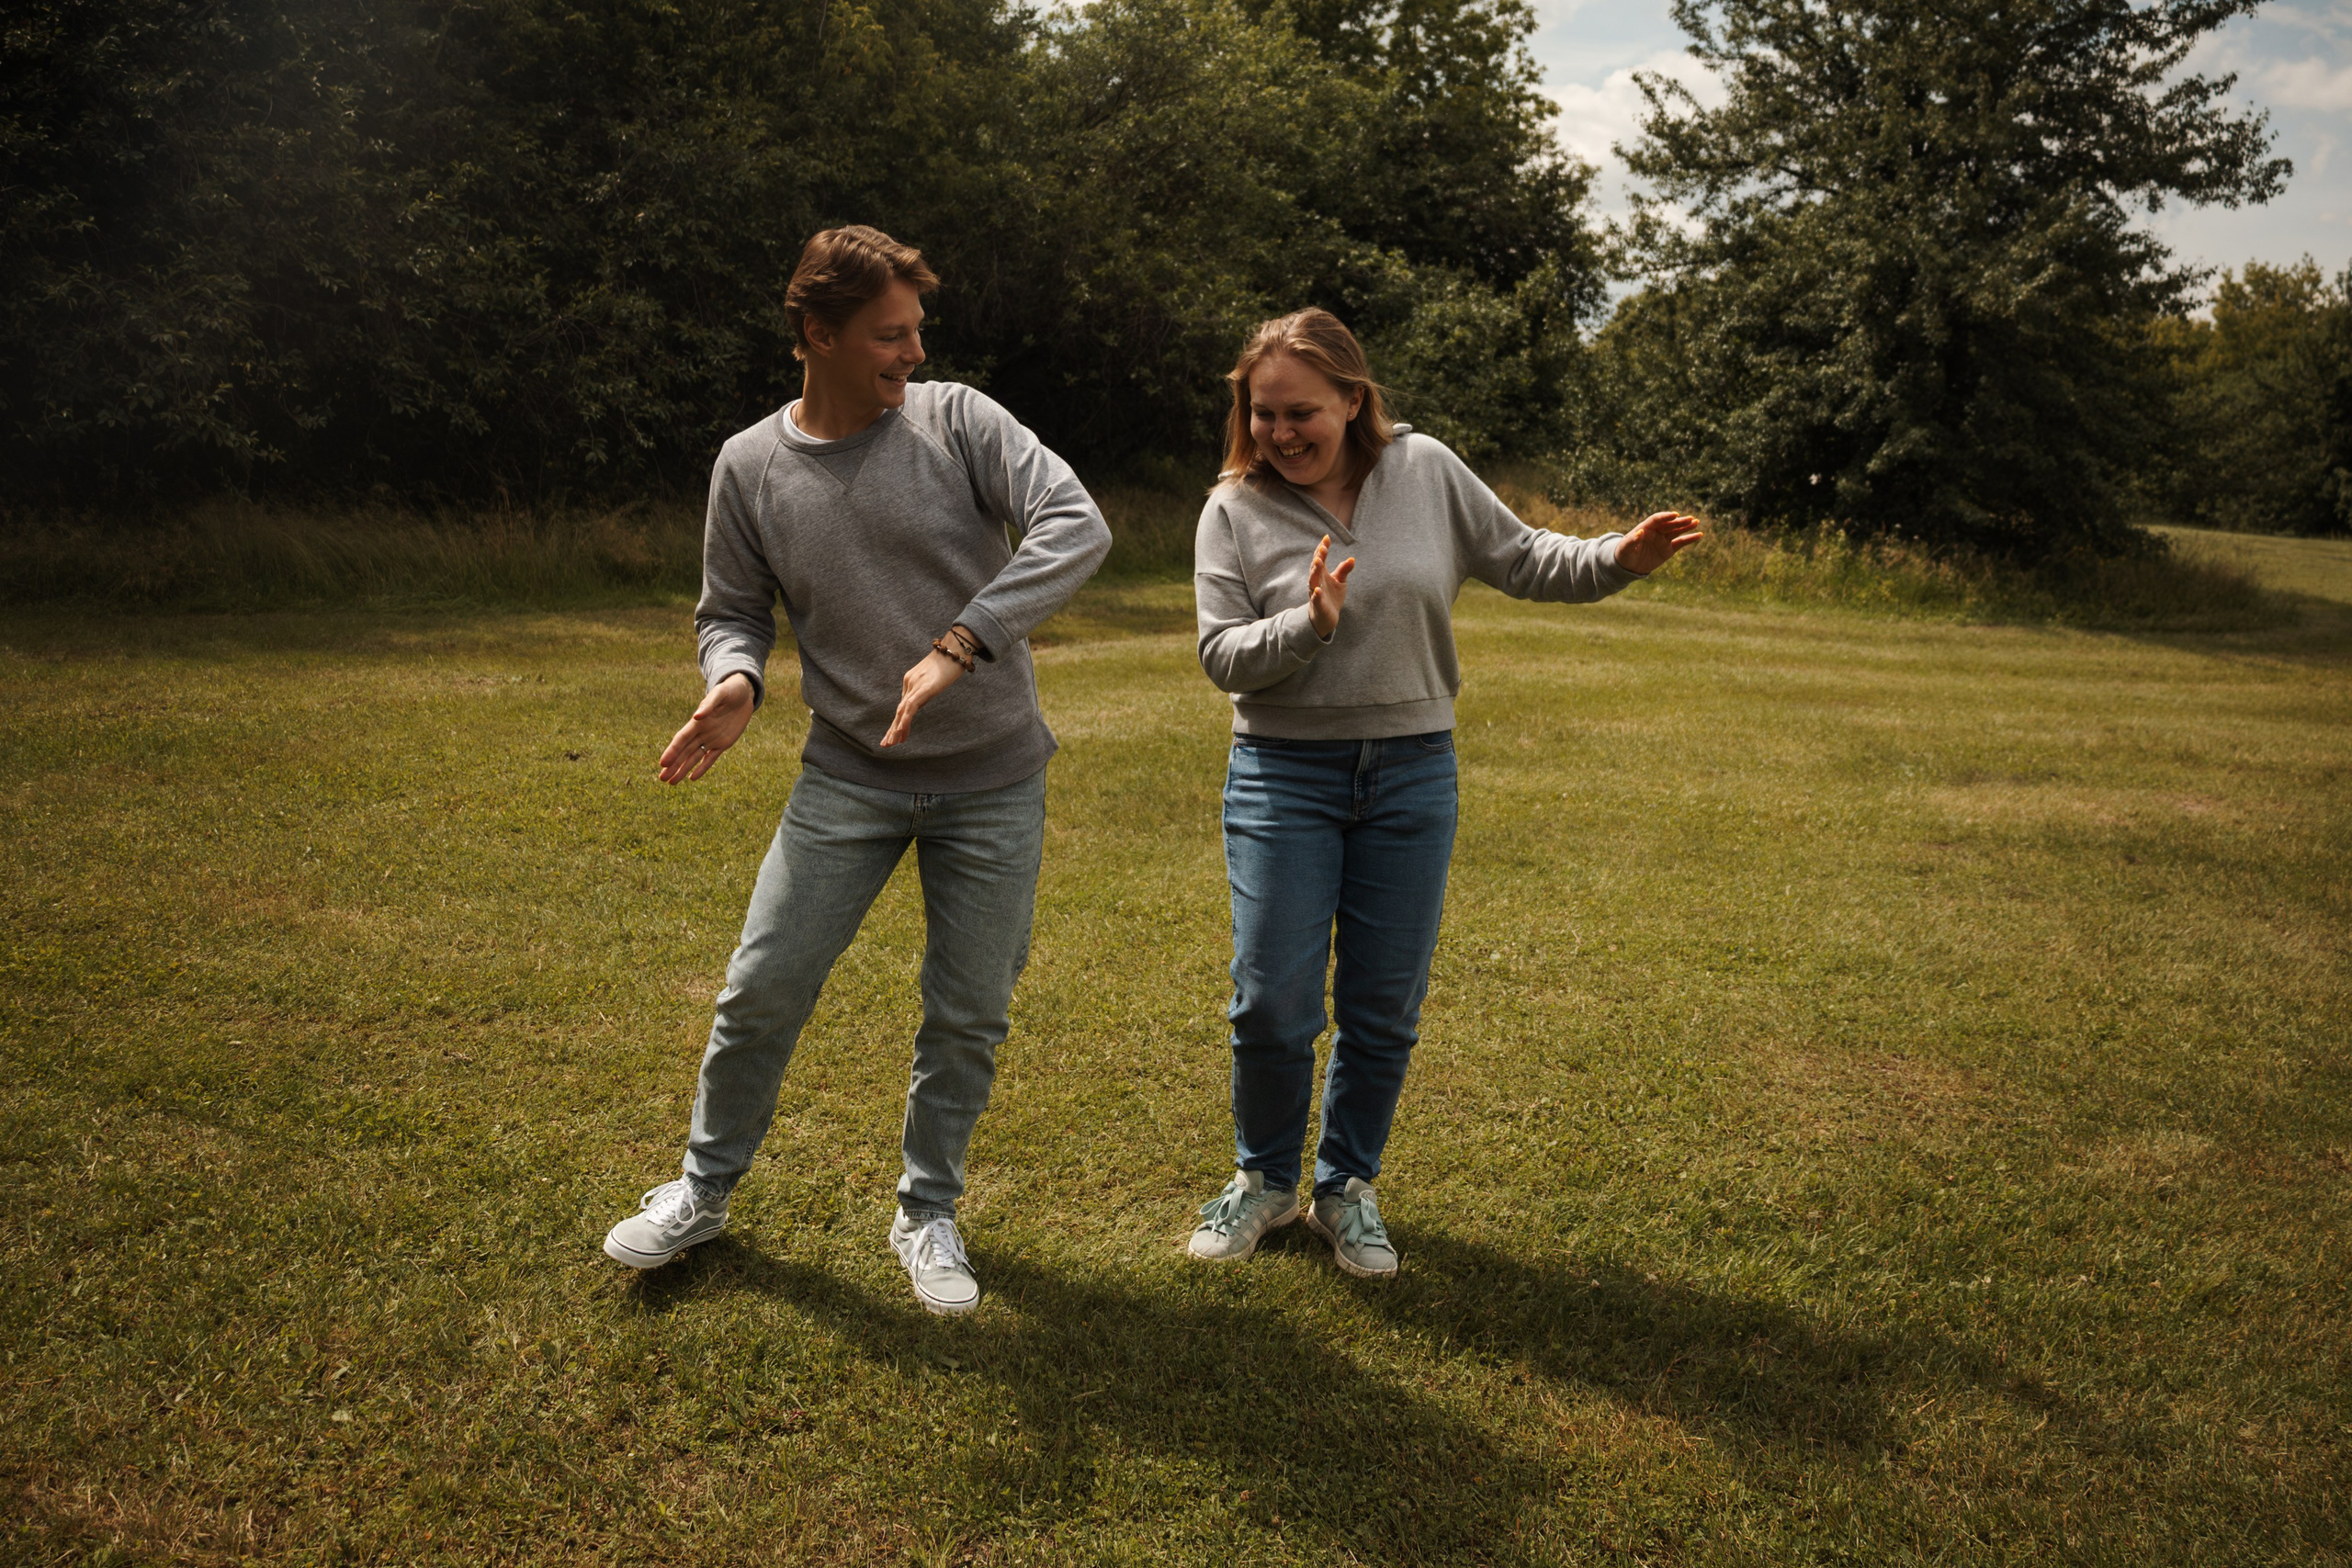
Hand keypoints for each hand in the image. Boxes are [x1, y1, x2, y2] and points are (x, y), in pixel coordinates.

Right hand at [657, 673, 755, 783]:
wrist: (744, 694)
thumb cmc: (730, 691)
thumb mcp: (721, 694)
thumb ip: (709, 705)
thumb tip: (696, 716)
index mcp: (698, 722)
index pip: (681, 739)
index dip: (672, 751)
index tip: (662, 763)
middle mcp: (701, 732)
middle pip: (684, 752)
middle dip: (673, 765)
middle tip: (661, 779)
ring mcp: (712, 739)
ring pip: (694, 758)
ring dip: (683, 769)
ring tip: (671, 782)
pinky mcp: (723, 743)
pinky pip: (711, 758)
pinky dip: (702, 768)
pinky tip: (692, 778)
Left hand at [880, 628, 975, 747]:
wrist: (956, 647)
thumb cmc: (950, 661)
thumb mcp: (936, 677)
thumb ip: (927, 688)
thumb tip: (923, 699)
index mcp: (911, 680)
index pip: (902, 706)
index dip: (898, 722)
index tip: (895, 736)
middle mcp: (909, 682)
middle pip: (898, 710)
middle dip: (892, 729)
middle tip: (885, 744)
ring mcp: (915, 684)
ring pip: (902, 711)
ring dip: (896, 729)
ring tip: (891, 743)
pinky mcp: (924, 687)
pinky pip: (911, 706)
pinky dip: (905, 720)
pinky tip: (901, 731)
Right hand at [1307, 533, 1356, 637]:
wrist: (1327, 617)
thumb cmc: (1332, 597)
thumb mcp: (1340, 581)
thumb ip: (1344, 570)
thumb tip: (1352, 559)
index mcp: (1322, 573)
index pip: (1320, 558)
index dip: (1323, 548)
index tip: (1327, 538)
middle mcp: (1316, 580)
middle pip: (1315, 566)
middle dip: (1319, 557)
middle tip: (1323, 548)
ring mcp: (1315, 592)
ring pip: (1313, 580)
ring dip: (1315, 571)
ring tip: (1319, 562)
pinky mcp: (1318, 604)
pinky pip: (1315, 598)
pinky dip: (1316, 594)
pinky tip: (1317, 590)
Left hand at [1614, 511, 1705, 575]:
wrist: (1628, 566)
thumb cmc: (1624, 554)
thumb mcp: (1625, 548)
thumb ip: (1632, 540)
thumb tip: (1640, 532)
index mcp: (1645, 528)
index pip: (1657, 519)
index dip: (1666, 517)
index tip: (1675, 515)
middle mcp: (1656, 532)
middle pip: (1669, 524)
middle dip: (1679, 521)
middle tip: (1690, 519)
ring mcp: (1663, 540)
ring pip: (1677, 531)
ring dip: (1686, 527)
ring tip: (1696, 522)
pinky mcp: (1668, 549)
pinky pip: (1681, 543)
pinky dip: (1690, 539)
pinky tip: (1699, 535)